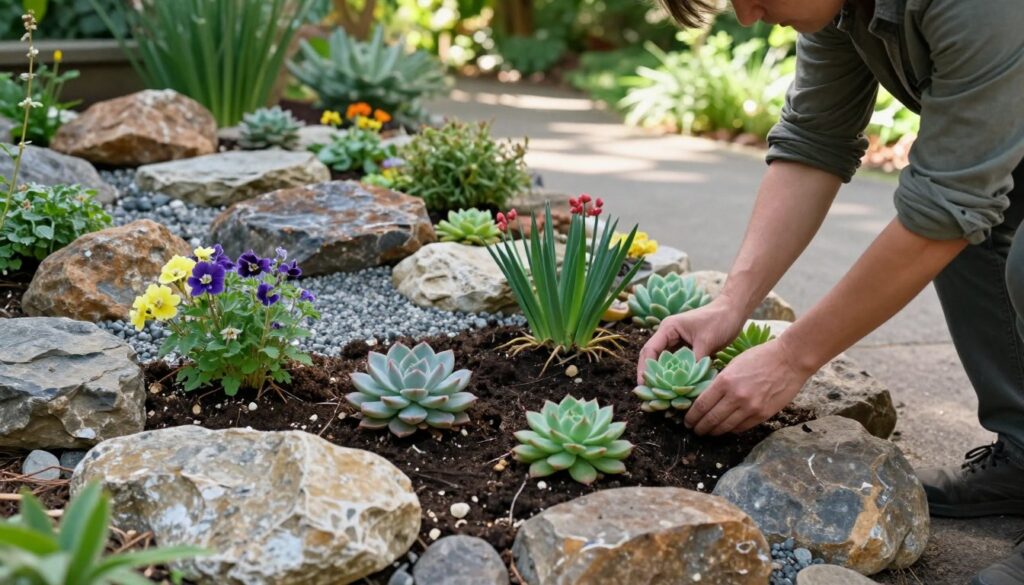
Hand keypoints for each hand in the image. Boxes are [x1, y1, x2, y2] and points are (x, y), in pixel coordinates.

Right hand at [636, 299, 745, 383]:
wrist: (733, 311)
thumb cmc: (719, 320)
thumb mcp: (706, 341)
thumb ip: (695, 361)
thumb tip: (687, 383)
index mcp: (668, 328)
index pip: (650, 350)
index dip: (645, 368)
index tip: (644, 385)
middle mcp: (669, 335)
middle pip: (653, 357)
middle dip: (650, 375)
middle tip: (648, 394)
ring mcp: (677, 342)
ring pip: (664, 362)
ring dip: (662, 377)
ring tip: (659, 395)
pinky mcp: (686, 349)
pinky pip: (677, 364)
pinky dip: (676, 375)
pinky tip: (676, 388)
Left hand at [684, 335, 813, 434]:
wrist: (790, 359)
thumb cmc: (760, 357)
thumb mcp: (733, 364)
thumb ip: (720, 381)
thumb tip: (706, 397)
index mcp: (725, 381)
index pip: (702, 405)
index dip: (692, 416)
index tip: (687, 421)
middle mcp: (736, 397)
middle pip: (711, 419)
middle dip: (700, 427)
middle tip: (695, 430)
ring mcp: (750, 408)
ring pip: (725, 427)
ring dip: (714, 432)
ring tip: (708, 432)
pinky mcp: (763, 414)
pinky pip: (742, 427)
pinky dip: (731, 430)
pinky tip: (726, 428)